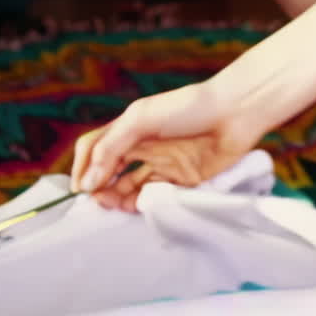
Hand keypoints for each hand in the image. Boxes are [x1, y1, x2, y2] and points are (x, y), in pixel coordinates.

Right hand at [70, 82, 262, 211]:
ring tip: (116, 206)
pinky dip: (145, 202)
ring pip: (132, 185)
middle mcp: (144, 145)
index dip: (83, 168)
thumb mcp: (141, 120)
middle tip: (99, 203)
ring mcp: (164, 162)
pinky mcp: (185, 178)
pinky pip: (158, 194)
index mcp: (129, 128)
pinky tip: (139, 205)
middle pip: (110, 171)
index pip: (95, 149)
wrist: (236, 113)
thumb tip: (88, 182)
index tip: (80, 190)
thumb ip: (112, 148)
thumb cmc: (187, 108)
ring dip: (120, 197)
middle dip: (100, 188)